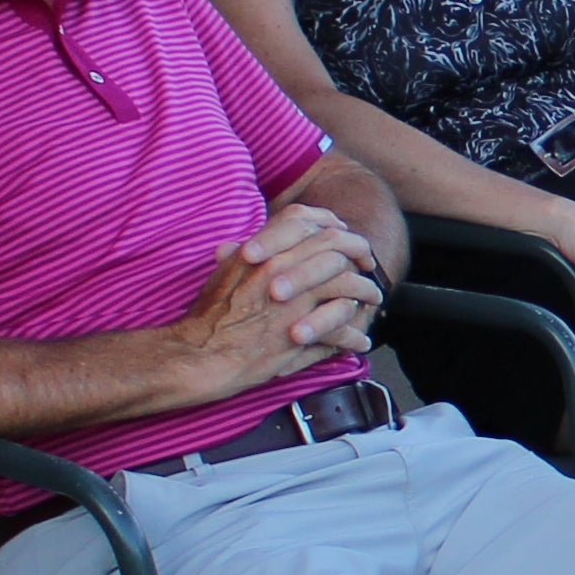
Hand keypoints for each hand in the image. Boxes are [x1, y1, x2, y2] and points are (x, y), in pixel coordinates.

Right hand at [177, 204, 378, 392]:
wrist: (202, 354)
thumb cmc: (208, 319)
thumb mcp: (224, 275)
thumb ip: (243, 258)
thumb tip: (248, 249)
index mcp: (263, 252)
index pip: (307, 221)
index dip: (332, 226)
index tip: (344, 236)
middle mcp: (282, 268)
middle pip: (336, 246)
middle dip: (359, 254)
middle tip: (368, 265)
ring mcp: (295, 298)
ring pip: (348, 284)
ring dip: (366, 292)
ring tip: (372, 301)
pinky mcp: (302, 330)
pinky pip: (343, 327)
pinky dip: (355, 336)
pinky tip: (360, 343)